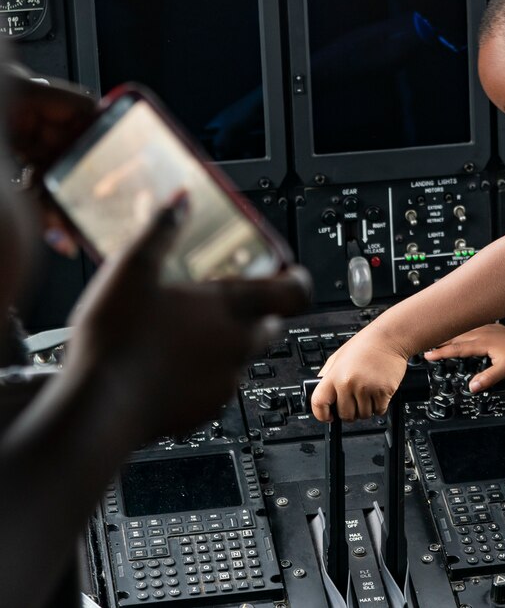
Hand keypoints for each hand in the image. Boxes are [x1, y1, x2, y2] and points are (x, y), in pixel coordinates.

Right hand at [64, 195, 310, 442]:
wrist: (100, 407)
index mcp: (230, 307)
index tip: (291, 275)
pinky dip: (202, 377)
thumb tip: (180, 200)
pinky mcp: (204, 411)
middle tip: (230, 303)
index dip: (297, 281)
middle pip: (271, 325)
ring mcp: (224, 382)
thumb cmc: (119, 338)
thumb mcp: (132, 269)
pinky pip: (216, 389)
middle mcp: (238, 345)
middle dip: (259, 313)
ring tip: (189, 335)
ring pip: (243, 358)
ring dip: (228, 346)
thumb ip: (161, 230)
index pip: (293, 292)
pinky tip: (169, 369)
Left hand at [311, 324, 408, 421]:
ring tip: (367, 394)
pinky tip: (377, 393)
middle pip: (345, 415)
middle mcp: (349, 383)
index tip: (328, 416)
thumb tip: (320, 396)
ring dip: (365, 409)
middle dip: (349, 412)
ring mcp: (367, 388)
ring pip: (363, 415)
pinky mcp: (384, 392)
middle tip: (354, 401)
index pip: (319, 403)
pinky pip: (379, 411)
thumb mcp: (338, 357)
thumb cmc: (365, 345)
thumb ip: (327, 376)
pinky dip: (379, 406)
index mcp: (335, 375)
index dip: (322, 414)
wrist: (389, 338)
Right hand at [424, 324, 504, 391]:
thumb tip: (472, 386)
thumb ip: (488, 378)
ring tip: (436, 337)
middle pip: (456, 336)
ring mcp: (486, 329)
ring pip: (462, 331)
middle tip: (424, 343)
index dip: (442, 352)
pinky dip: (460, 331)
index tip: (428, 355)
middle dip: (440, 340)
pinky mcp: (491, 328)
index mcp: (482, 342)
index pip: (457, 348)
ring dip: (449, 334)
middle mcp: (482, 333)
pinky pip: (470, 328)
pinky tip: (459, 331)